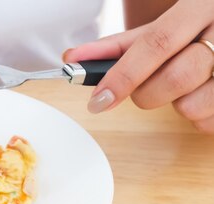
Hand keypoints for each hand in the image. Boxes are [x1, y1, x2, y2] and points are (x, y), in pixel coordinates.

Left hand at [64, 0, 213, 132]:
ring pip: (193, 105)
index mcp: (199, 7)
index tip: (99, 100)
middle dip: (147, 93)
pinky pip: (208, 123)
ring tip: (184, 85)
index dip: (124, 75)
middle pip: (177, 77)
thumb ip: (116, 47)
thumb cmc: (191, 31)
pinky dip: (196, 116)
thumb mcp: (158, 30)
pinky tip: (200, 94)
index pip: (157, 43)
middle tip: (145, 88)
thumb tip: (72, 60)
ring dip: (176, 104)